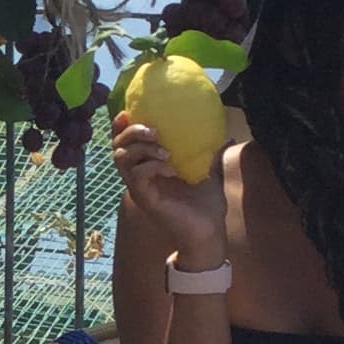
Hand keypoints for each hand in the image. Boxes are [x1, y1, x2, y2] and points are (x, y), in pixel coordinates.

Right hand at [111, 116, 226, 270]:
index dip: (123, 126)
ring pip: (121, 159)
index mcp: (149, 166)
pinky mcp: (144, 198)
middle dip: (131, 132)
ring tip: (164, 150)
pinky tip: (170, 169)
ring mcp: (139, 187)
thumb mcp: (208, 171)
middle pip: (117, 146)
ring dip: (141, 148)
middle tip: (154, 131)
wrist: (209, 230)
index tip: (132, 112)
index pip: (126, 142)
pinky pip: (137, 176)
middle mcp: (139, 175)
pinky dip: (151, 166)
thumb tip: (226, 135)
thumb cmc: (207, 204)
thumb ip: (210, 152)